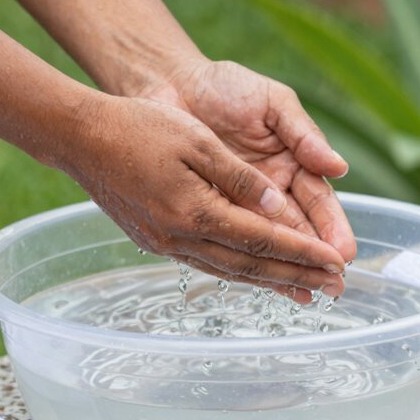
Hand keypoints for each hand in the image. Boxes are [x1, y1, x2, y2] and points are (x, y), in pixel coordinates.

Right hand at [55, 93, 346, 298]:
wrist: (81, 138)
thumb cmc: (140, 127)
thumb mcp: (198, 141)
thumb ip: (241, 179)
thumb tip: (279, 208)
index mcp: (197, 212)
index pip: (264, 239)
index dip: (304, 252)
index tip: (337, 262)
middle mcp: (182, 238)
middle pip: (251, 265)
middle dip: (296, 276)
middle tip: (335, 288)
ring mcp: (165, 244)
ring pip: (229, 270)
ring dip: (269, 282)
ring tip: (303, 291)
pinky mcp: (155, 241)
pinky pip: (206, 263)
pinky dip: (237, 271)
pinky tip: (254, 275)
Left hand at [136, 60, 356, 263]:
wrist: (173, 85)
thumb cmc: (226, 87)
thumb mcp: (273, 103)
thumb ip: (303, 134)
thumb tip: (339, 167)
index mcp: (293, 164)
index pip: (318, 202)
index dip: (332, 227)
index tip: (342, 251)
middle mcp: (271, 190)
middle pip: (299, 229)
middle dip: (317, 256)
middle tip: (334, 283)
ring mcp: (240, 203)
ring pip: (267, 240)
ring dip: (287, 266)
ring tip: (306, 291)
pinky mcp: (210, 210)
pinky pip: (230, 239)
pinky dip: (244, 260)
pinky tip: (261, 281)